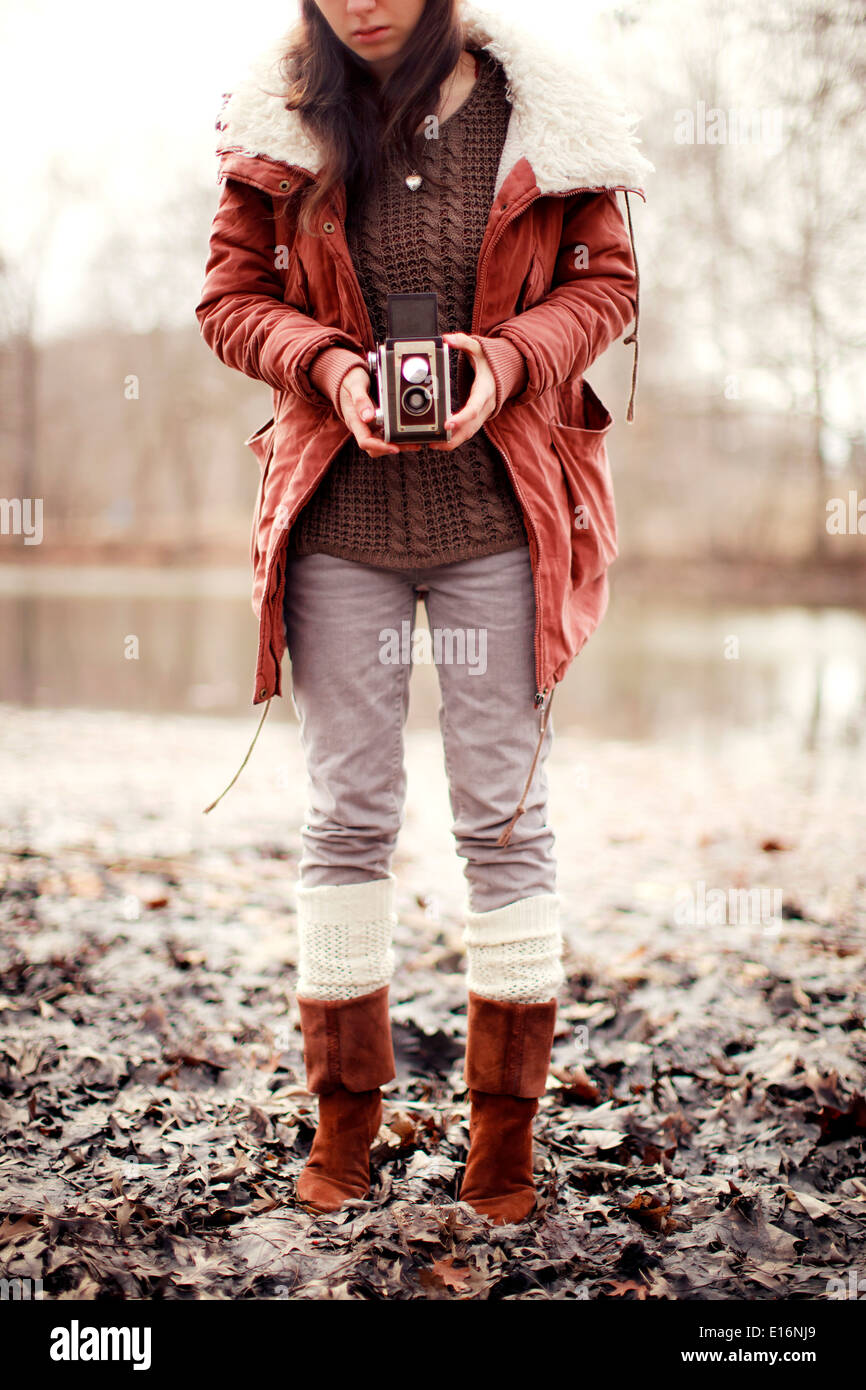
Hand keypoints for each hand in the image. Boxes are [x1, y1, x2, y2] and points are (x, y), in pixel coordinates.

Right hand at [338, 365, 421, 456]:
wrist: (348, 378)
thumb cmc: (350, 381)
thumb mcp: (354, 385)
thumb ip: (360, 400)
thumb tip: (368, 417)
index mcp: (355, 421)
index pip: (365, 441)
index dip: (380, 447)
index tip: (395, 448)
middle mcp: (362, 427)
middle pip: (375, 448)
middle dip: (393, 448)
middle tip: (412, 444)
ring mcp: (369, 426)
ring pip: (382, 443)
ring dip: (398, 444)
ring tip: (415, 441)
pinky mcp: (376, 423)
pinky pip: (386, 434)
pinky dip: (398, 436)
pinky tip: (410, 433)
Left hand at [428, 332, 495, 449]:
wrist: (506, 372)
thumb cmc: (490, 361)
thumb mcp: (479, 348)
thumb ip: (463, 341)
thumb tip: (447, 339)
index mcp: (484, 391)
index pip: (473, 409)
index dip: (461, 418)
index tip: (447, 424)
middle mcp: (484, 407)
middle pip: (469, 429)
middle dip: (452, 438)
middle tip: (432, 442)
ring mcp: (482, 416)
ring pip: (467, 434)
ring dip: (450, 443)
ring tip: (430, 444)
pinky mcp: (477, 419)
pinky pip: (466, 433)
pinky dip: (453, 439)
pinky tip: (437, 441)